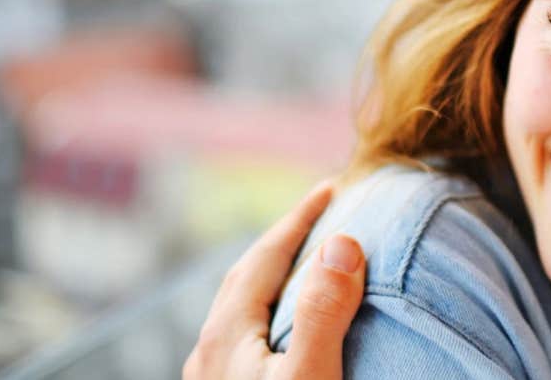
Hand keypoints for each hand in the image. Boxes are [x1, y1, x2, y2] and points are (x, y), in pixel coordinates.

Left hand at [184, 181, 366, 379]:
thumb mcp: (308, 377)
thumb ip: (322, 313)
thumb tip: (342, 244)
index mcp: (224, 334)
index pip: (265, 255)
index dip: (300, 219)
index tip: (331, 188)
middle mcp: (208, 350)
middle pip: (246, 276)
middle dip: (284, 241)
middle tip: (321, 218)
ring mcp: (212, 376)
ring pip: (241, 308)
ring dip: (274, 278)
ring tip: (307, 268)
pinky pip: (244, 335)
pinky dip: (269, 312)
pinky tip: (285, 329)